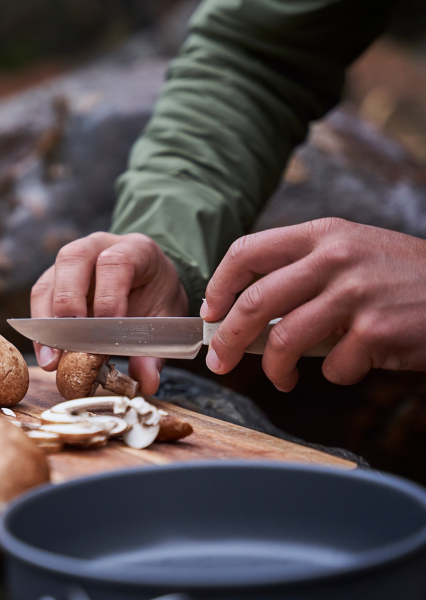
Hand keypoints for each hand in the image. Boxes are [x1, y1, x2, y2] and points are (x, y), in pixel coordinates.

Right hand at [30, 232, 187, 394]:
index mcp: (135, 249)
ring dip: (46, 320)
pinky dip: (40, 328)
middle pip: (73, 259)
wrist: (150, 279)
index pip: (115, 262)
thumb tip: (146, 381)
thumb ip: (156, 348)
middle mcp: (98, 247)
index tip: (107, 329)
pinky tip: (47, 354)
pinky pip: (40, 297)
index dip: (109, 295)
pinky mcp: (54, 278)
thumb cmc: (156, 294)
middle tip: (70, 342)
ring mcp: (72, 261)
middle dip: (68, 302)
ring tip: (52, 358)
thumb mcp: (166, 317)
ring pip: (49, 278)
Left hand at [203, 218, 425, 390]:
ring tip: (280, 378)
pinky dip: (335, 375)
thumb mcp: (351, 253)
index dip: (219, 285)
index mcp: (321, 235)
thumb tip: (246, 314)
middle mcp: (334, 259)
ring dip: (273, 369)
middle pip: (254, 302)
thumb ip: (303, 271)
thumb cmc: (401, 277)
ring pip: (283, 340)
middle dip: (226, 338)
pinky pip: (333, 366)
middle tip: (218, 360)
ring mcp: (356, 294)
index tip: (211, 312)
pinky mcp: (377, 330)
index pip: (247, 251)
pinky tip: (349, 367)